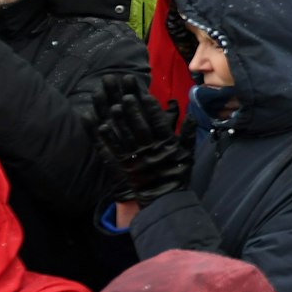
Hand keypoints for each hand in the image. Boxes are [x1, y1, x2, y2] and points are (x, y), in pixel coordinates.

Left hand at [92, 73, 190, 205]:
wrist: (164, 198)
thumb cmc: (177, 174)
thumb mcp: (187, 153)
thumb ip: (187, 134)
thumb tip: (190, 115)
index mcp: (166, 144)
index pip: (157, 121)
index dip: (149, 107)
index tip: (142, 93)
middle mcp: (149, 148)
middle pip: (139, 125)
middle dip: (131, 108)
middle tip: (124, 93)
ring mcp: (135, 157)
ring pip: (125, 135)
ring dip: (117, 119)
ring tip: (111, 105)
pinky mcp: (123, 165)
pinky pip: (113, 150)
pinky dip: (107, 137)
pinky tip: (100, 126)